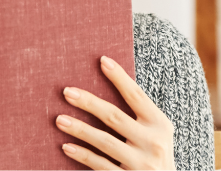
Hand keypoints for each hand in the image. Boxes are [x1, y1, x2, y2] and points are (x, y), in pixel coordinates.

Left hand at [57, 56, 174, 169]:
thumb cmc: (154, 155)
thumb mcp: (155, 133)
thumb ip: (137, 114)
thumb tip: (105, 82)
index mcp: (160, 126)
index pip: (137, 96)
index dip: (120, 78)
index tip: (102, 61)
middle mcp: (153, 143)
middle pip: (115, 117)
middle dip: (89, 103)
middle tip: (67, 91)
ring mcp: (141, 164)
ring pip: (105, 141)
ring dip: (80, 129)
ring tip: (59, 119)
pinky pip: (101, 165)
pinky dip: (83, 155)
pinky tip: (66, 146)